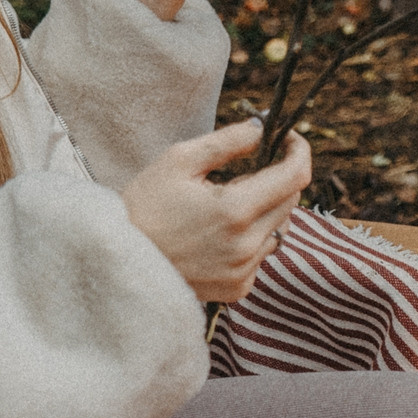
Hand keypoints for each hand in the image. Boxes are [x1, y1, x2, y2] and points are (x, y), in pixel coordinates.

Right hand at [120, 119, 309, 302]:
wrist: (118, 262)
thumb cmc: (144, 207)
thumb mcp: (179, 160)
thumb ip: (227, 141)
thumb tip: (262, 128)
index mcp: (235, 210)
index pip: (295, 176)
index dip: (299, 151)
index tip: (288, 139)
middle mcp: (247, 246)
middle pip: (291, 202)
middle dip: (278, 179)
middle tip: (246, 170)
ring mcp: (244, 271)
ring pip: (279, 229)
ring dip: (265, 210)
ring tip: (225, 205)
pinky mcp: (238, 289)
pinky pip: (262, 255)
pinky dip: (252, 239)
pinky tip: (220, 234)